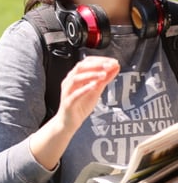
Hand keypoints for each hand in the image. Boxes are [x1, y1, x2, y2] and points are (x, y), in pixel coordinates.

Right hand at [30, 55, 118, 170]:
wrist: (69, 122)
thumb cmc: (80, 105)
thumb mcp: (95, 90)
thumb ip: (104, 79)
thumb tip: (115, 67)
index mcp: (76, 76)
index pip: (86, 62)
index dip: (99, 60)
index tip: (113, 61)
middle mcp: (69, 81)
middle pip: (80, 67)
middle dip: (96, 65)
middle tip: (110, 65)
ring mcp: (67, 91)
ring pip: (76, 78)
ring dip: (90, 75)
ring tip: (103, 74)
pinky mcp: (67, 102)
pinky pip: (75, 94)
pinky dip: (84, 89)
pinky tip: (93, 86)